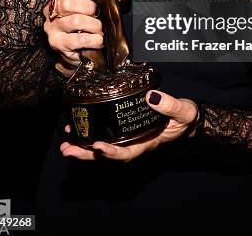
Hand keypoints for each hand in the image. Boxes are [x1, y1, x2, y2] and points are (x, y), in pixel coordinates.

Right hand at [43, 0, 130, 75]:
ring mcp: (53, 27)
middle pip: (67, 3)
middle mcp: (52, 10)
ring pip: (75, 21)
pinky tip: (98, 39)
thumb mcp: (103, 3)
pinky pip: (78, 39)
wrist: (84, 48)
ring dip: (94, 25)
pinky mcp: (58, 43)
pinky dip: (93, 39)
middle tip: (97, 13)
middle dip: (89, 8)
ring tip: (100, 28)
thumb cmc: (91, 20)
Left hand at [60, 90, 198, 160]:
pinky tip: (77, 129)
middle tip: (68, 150)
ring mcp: (128, 136)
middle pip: (108, 153)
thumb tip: (152, 97)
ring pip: (103, 146)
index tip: (99, 147)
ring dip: (83, 147)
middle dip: (87, 154)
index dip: (113, 152)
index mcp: (148, 141)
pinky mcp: (123, 127)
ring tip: (66, 143)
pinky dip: (90, 133)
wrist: (185, 118)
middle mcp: (135, 142)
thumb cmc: (185, 118)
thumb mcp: (184, 111)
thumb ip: (170, 105)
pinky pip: (105, 133)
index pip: (128, 152)